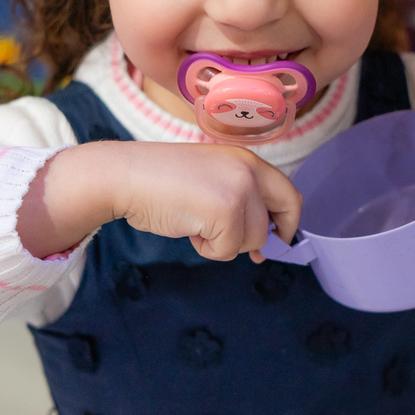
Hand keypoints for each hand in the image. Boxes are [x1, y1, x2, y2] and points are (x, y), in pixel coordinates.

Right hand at [18, 140, 301, 261]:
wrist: (126, 176)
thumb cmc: (159, 179)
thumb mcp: (210, 176)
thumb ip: (239, 196)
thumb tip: (263, 238)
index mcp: (246, 159)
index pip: (288, 192)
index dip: (288, 220)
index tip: (280, 238)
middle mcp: (249, 170)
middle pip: (285, 214)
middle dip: (269, 238)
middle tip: (257, 254)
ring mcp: (239, 190)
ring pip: (253, 239)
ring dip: (225, 243)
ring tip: (196, 224)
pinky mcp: (226, 212)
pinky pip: (228, 250)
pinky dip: (207, 249)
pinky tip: (188, 228)